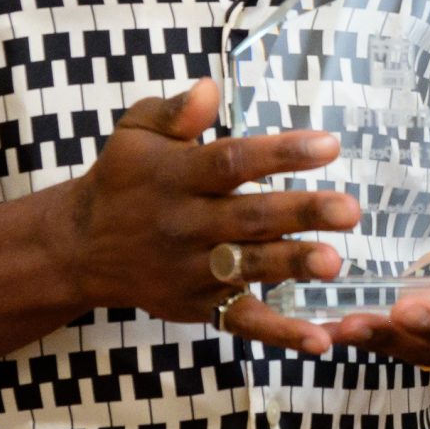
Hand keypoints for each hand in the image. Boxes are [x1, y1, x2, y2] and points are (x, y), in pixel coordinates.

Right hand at [52, 79, 350, 355]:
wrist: (80, 247)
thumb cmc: (123, 179)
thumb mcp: (134, 132)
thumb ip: (174, 111)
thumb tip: (209, 88)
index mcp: (177, 176)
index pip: (232, 162)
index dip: (280, 154)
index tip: (329, 146)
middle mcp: (186, 224)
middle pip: (249, 218)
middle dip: (301, 213)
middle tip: (350, 209)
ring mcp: (192, 270)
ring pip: (249, 267)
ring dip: (294, 265)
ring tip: (335, 261)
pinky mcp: (198, 306)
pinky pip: (242, 321)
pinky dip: (281, 335)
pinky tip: (320, 340)